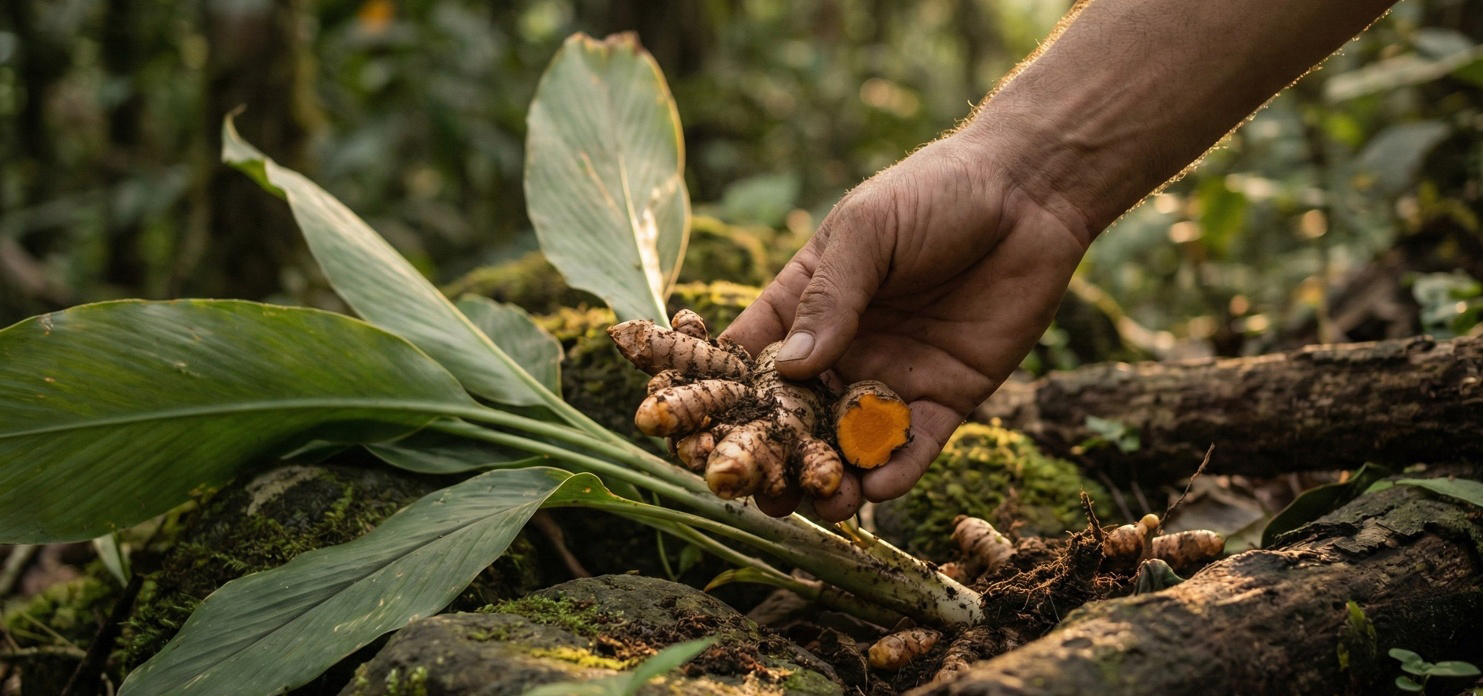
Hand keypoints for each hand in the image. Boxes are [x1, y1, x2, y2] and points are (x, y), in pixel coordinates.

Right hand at [719, 128, 1090, 521]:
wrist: (1029, 194)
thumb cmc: (934, 193)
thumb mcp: (868, 231)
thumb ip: (829, 298)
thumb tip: (787, 368)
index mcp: (804, 304)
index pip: (749, 360)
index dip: (721, 398)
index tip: (698, 437)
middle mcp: (841, 350)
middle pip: (793, 417)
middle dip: (775, 457)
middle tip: (759, 492)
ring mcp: (892, 377)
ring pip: (849, 444)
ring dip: (830, 478)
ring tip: (820, 502)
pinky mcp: (946, 397)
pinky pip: (913, 447)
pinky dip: (893, 473)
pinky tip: (874, 491)